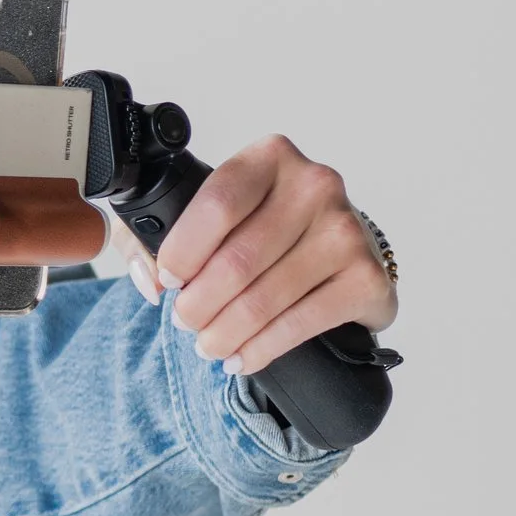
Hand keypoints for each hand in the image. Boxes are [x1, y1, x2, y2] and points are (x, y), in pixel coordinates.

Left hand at [106, 136, 397, 373]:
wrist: (338, 250)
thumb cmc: (263, 228)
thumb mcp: (205, 213)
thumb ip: (152, 234)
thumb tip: (149, 279)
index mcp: (270, 157)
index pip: (218, 204)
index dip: (183, 250)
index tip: (168, 280)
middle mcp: (316, 186)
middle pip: (237, 260)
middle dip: (197, 304)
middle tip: (184, 323)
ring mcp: (346, 231)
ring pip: (263, 299)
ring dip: (224, 334)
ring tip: (208, 345)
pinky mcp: (366, 278)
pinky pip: (299, 324)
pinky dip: (260, 349)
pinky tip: (241, 358)